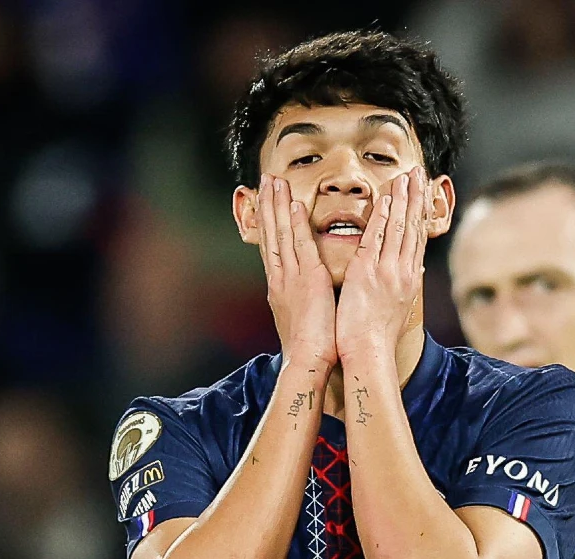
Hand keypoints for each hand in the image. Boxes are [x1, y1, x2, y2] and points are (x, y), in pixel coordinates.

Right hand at [258, 174, 337, 367]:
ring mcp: (291, 277)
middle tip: (266, 180)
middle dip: (268, 205)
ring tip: (274, 182)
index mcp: (279, 285)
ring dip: (278, 206)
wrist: (307, 361)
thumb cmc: (309, 345)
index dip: (269, 222)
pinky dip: (296, 226)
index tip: (267, 201)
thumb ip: (300, 297)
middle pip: (271, 234)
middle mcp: (280, 277)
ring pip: (281, 235)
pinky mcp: (307, 281)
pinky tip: (295, 206)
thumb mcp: (300, 315)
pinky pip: (300, 247)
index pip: (272, 246)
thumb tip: (304, 291)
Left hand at [335, 167, 427, 359]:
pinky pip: (377, 239)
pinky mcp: (368, 273)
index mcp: (408, 279)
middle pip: (413, 227)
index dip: (421, 213)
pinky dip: (383, 218)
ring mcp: (387, 271)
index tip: (423, 191)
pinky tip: (386, 199)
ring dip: (403, 199)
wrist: (369, 354)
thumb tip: (414, 273)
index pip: (417, 238)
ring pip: (398, 228)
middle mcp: (402, 271)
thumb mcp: (398, 308)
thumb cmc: (377, 337)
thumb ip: (404, 286)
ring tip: (407, 175)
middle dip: (417, 197)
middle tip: (419, 172)